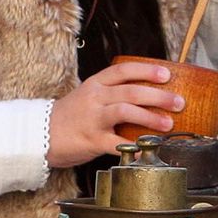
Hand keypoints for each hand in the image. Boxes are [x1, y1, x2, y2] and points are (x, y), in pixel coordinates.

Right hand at [45, 61, 183, 166]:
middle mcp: (95, 98)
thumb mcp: (89, 96)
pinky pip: (116, 143)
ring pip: (126, 111)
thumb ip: (113, 94)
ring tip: (168, 124)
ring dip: (150, 117)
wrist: (39, 135)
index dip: (147, 70)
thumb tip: (149, 94)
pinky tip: (148, 148)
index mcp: (95, 84)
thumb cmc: (70, 116)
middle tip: (179, 102)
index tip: (167, 74)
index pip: (124, 70)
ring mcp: (92, 119)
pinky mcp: (91, 140)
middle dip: (158, 96)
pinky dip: (134, 145)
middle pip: (131, 91)